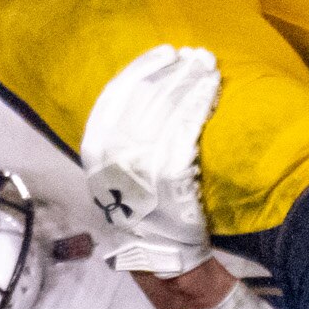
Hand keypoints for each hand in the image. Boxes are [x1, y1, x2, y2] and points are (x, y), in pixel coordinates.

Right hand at [80, 44, 222, 275]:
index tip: (166, 52)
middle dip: (173, 70)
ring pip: (168, 107)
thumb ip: (120, 135)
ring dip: (190, 80)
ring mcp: (142, 163)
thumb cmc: (142, 208)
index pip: (116, 95)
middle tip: (194, 55)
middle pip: (146, 96)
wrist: (160, 255)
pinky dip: (199, 103)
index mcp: (96, 150)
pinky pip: (186, 127)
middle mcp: (114, 154)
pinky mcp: (169, 175)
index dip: (144, 69)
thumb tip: (142, 87)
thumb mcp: (115, 171)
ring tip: (207, 65)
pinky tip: (212, 89)